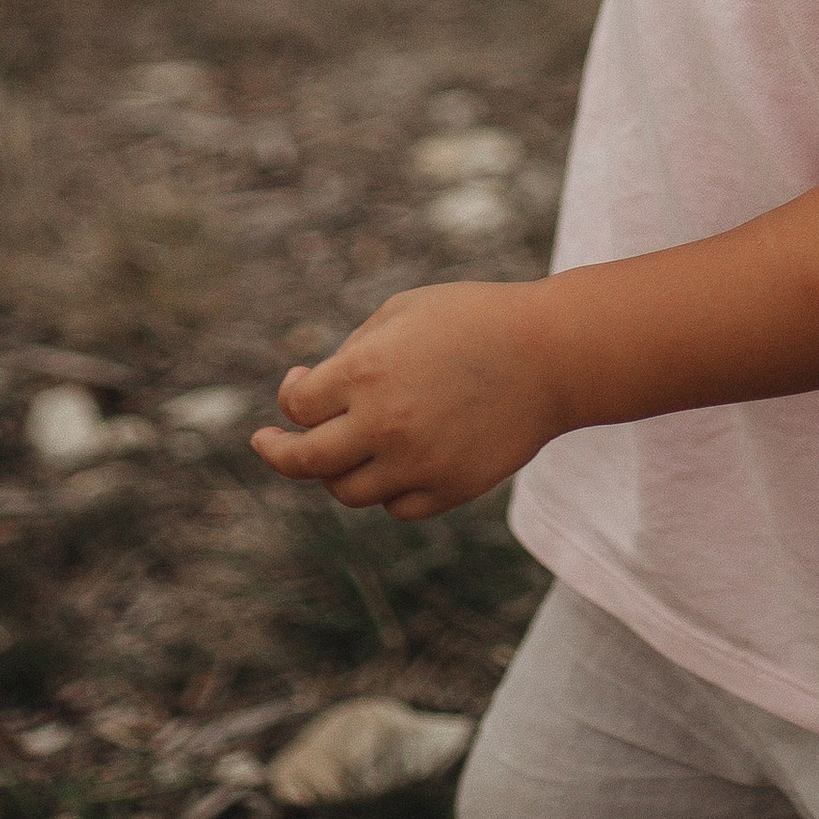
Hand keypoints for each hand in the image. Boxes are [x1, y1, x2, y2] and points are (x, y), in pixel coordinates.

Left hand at [250, 280, 563, 518]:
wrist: (552, 354)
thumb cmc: (474, 319)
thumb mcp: (403, 312)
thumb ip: (353, 352)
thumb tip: (314, 391)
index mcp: (365, 372)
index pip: (298, 405)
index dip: (290, 394)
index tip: (299, 382)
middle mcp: (383, 424)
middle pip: (306, 461)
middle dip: (277, 452)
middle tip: (266, 444)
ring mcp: (417, 464)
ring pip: (347, 491)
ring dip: (336, 471)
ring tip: (339, 450)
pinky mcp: (450, 489)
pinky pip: (396, 506)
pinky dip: (385, 488)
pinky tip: (389, 463)